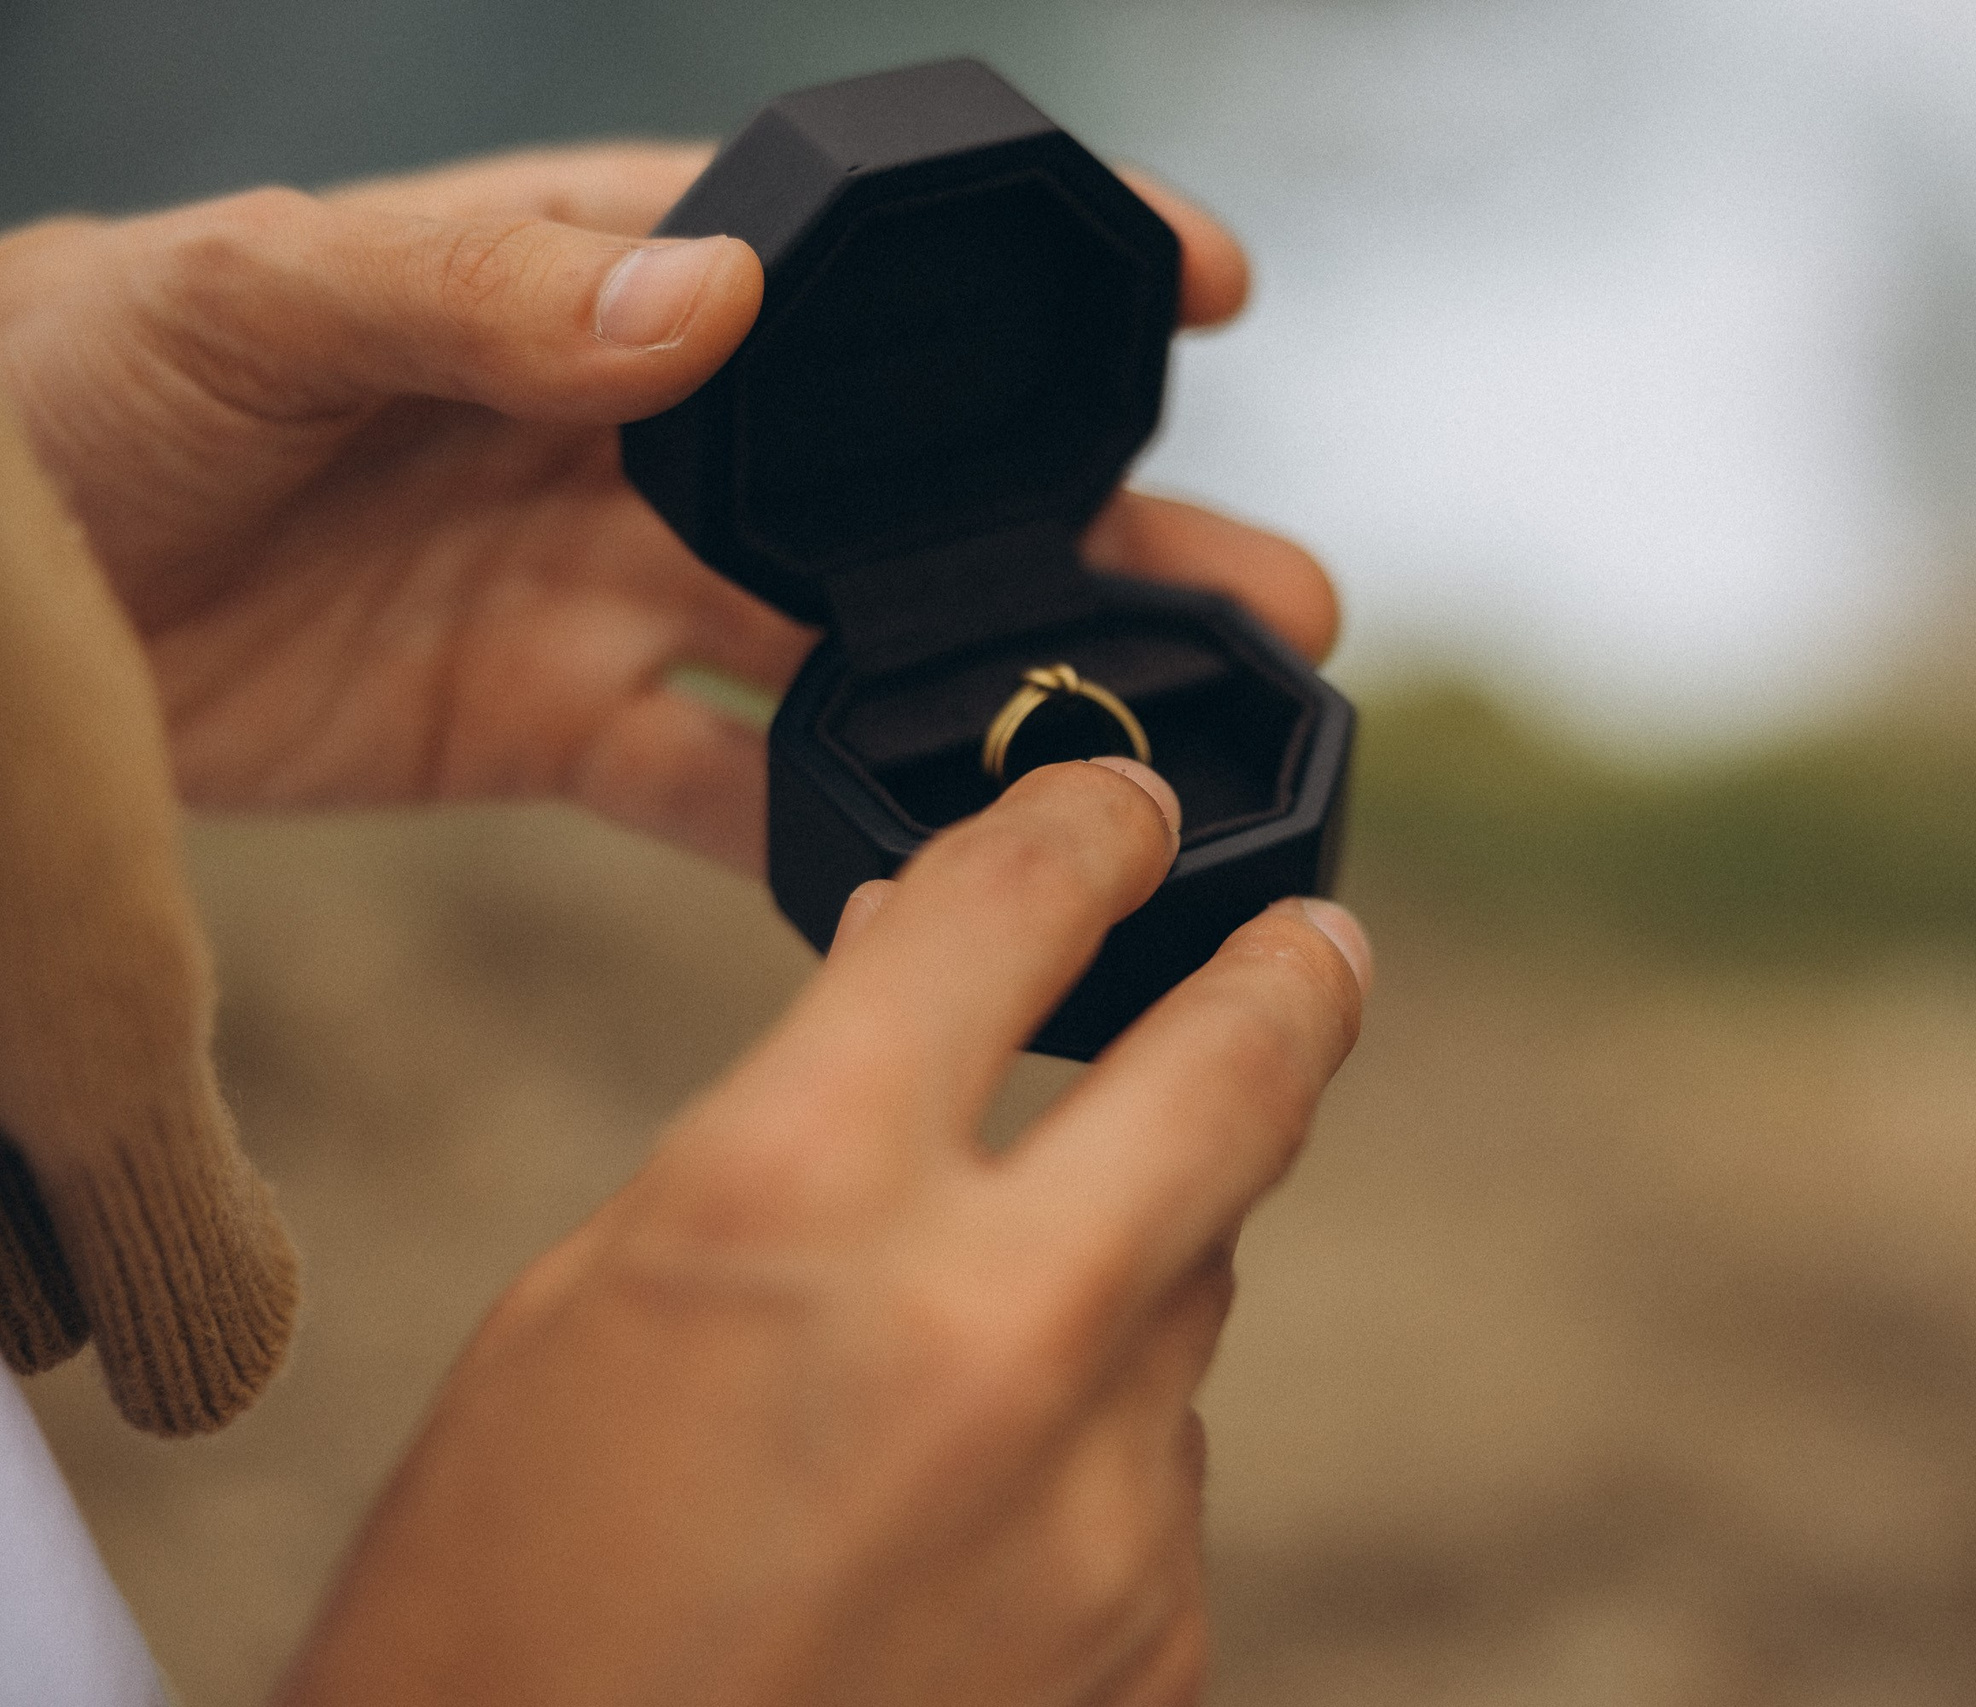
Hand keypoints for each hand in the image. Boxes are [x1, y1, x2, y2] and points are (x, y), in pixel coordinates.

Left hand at [0, 148, 1335, 870]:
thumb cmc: (74, 379)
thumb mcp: (258, 298)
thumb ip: (476, 287)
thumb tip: (703, 299)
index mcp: (597, 273)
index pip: (861, 261)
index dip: (1038, 274)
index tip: (1204, 289)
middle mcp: (642, 432)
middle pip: (912, 490)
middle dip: (1094, 540)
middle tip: (1267, 606)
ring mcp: (607, 588)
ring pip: (855, 654)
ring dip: (1006, 703)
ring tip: (1168, 752)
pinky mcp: (551, 727)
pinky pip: (722, 794)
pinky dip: (823, 841)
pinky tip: (939, 884)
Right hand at [276, 758, 1370, 1705]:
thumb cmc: (507, 1594)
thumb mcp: (596, 1300)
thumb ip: (796, 1123)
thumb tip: (938, 972)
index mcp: (797, 1200)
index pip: (1010, 908)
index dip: (1084, 825)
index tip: (1126, 810)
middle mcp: (991, 1327)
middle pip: (1239, 1071)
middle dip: (1287, 980)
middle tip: (1315, 946)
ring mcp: (1105, 1500)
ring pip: (1192, 1288)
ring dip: (1125, 1267)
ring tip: (972, 1355)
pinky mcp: (1160, 1631)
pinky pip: (1165, 1463)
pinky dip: (1096, 1449)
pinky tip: (968, 1519)